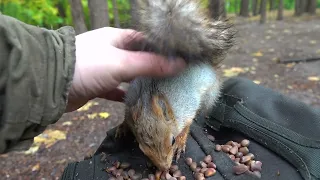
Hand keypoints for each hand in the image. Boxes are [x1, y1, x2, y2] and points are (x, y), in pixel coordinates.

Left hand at [66, 27, 185, 111]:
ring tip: (159, 89)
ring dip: (140, 82)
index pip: (144, 39)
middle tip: (173, 76)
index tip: (178, 57)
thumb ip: (150, 64)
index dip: (161, 48)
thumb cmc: (88, 65)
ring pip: (127, 74)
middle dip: (153, 66)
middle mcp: (109, 50)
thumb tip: (180, 64)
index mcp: (116, 38)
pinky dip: (124, 95)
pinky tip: (135, 102)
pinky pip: (115, 90)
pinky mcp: (95, 85)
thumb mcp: (122, 63)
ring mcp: (102, 68)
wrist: (51, 84)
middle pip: (137, 57)